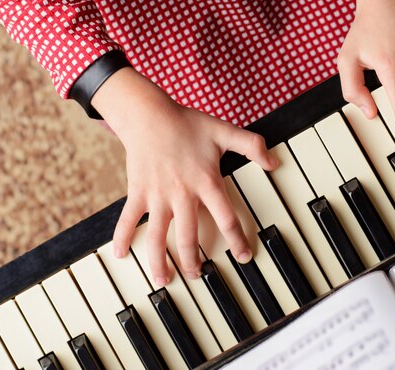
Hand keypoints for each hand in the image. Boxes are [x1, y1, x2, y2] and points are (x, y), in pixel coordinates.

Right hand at [91, 68, 276, 284]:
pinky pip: (128, 220)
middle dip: (194, 262)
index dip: (237, 240)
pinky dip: (122, 238)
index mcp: (206, 182)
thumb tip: (273, 162)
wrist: (150, 115)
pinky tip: (120, 255)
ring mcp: (158, 195)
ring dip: (160, 262)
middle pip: (189, 238)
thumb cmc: (187, 123)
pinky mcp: (138, 192)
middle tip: (198, 277)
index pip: (226, 218)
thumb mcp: (224, 131)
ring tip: (164, 280)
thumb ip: (252, 145)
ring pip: (158, 237)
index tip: (243, 257)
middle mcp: (182, 194)